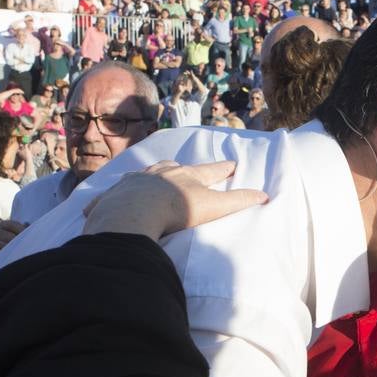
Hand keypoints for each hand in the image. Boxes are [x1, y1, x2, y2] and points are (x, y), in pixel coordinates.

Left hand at [83, 161, 267, 239]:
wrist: (134, 212)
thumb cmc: (177, 209)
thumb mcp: (213, 206)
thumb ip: (238, 201)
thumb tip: (264, 195)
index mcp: (187, 176)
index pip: (210, 170)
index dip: (222, 168)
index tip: (232, 164)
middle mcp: (161, 173)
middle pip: (175, 167)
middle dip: (182, 168)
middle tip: (186, 169)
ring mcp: (135, 182)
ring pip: (145, 174)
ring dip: (152, 176)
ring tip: (154, 178)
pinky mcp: (113, 197)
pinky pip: (114, 195)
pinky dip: (115, 197)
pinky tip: (111, 200)